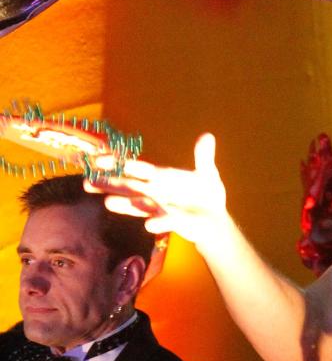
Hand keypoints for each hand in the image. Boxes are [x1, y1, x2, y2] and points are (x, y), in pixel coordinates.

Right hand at [85, 134, 228, 251]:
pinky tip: (149, 224)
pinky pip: (164, 221)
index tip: (98, 159)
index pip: (137, 168)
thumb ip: (203, 156)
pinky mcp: (174, 222)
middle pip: (130, 187)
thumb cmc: (204, 194)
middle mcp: (156, 193)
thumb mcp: (207, 173)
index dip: (119, 163)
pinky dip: (158, 222)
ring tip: (108, 202)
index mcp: (162, 177)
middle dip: (111, 184)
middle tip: (87, 182)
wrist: (215, 219)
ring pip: (140, 205)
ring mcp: (162, 209)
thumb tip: (207, 135)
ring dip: (125, 205)